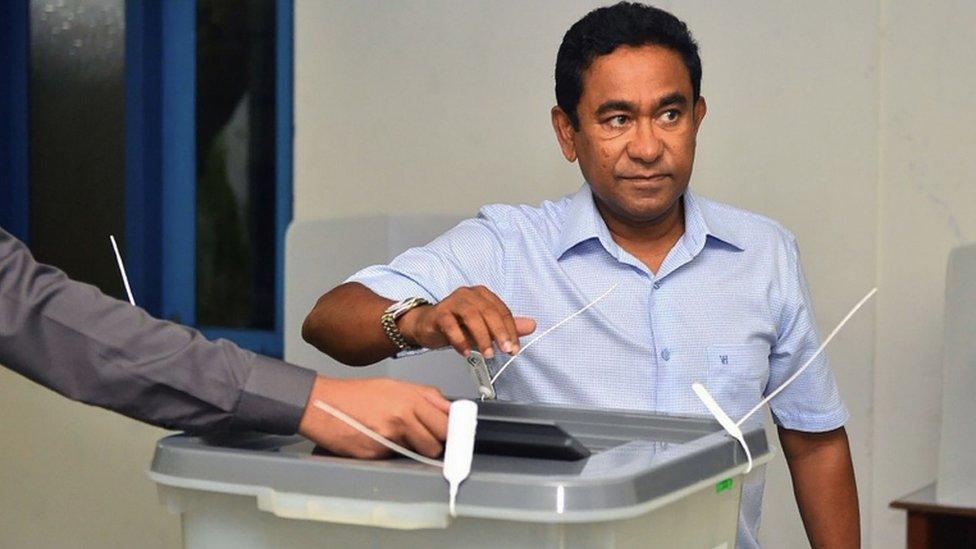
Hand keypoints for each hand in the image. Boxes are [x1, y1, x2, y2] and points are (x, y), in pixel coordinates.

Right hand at [298, 376, 449, 458]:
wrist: (321, 404)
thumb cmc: (357, 395)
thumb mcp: (394, 386)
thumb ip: (424, 397)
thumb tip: (449, 408)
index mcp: (410, 398)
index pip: (447, 421)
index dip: (452, 430)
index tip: (454, 434)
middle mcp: (403, 416)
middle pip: (438, 441)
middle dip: (436, 443)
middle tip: (424, 438)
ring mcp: (390, 436)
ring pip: (421, 453)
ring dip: (416, 451)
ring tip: (399, 439)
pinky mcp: (376, 454)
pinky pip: (397, 458)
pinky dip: (392, 454)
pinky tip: (379, 441)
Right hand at [397, 285, 535, 357]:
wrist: (427, 325)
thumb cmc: (456, 324)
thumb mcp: (485, 327)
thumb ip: (507, 326)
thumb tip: (531, 325)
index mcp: (483, 295)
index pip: (502, 311)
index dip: (511, 330)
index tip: (515, 348)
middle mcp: (468, 294)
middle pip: (489, 311)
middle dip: (500, 332)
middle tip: (505, 350)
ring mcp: (452, 302)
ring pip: (471, 315)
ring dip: (481, 336)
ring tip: (487, 353)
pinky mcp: (439, 313)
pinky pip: (450, 325)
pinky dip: (459, 339)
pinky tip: (465, 351)